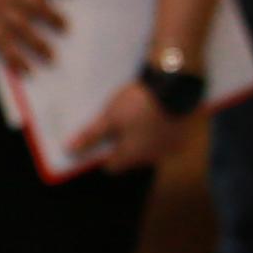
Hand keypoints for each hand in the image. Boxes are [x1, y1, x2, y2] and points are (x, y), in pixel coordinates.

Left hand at [66, 82, 196, 172]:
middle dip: (120, 143)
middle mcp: (151, 157)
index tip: (97, 140)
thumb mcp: (109, 117)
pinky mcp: (181, 134)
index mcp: (132, 156)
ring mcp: (169, 146)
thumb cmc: (139, 103)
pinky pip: (163, 136)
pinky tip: (151, 112)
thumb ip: (91, 135)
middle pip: (130, 157)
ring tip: (133, 114)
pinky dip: (156, 128)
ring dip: (140, 135)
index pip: (112, 167)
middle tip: (114, 123)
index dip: (101, 154)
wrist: (175, 85)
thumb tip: (71, 150)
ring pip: (148, 146)